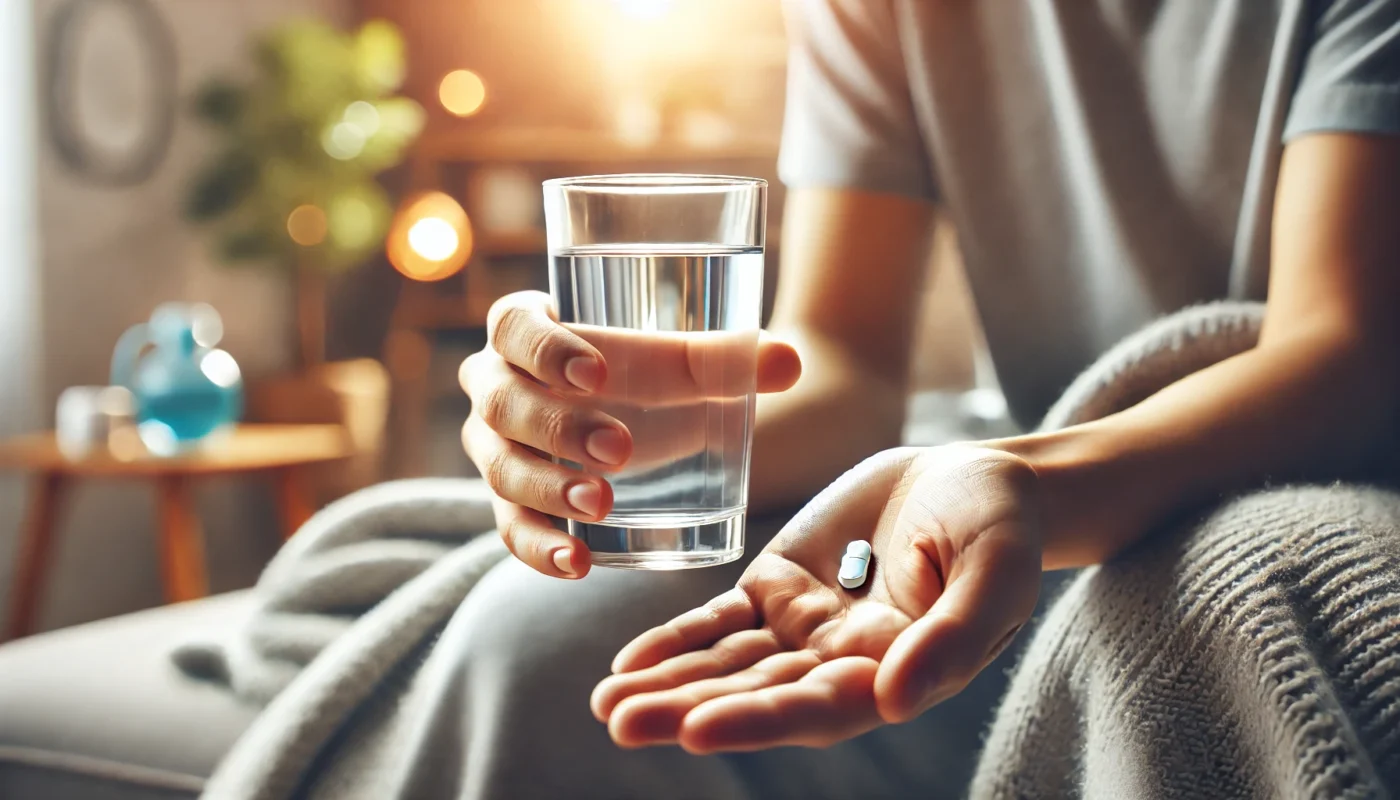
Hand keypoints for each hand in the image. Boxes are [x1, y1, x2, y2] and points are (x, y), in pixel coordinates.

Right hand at [459, 291, 801, 578]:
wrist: (634, 419)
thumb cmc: (644, 377)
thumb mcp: (679, 368)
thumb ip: (728, 361)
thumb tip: (788, 361)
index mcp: (524, 329)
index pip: (514, 327)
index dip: (545, 348)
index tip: (597, 372)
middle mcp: (495, 385)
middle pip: (504, 402)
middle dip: (558, 428)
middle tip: (619, 449)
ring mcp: (495, 448)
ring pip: (502, 469)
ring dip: (549, 489)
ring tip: (601, 504)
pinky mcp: (509, 502)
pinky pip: (511, 527)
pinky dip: (541, 547)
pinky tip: (578, 563)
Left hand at [591, 445, 1041, 751]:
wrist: (973, 475)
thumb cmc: (1000, 527)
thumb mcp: (995, 572)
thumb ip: (952, 636)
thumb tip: (895, 699)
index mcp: (893, 673)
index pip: (817, 708)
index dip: (757, 720)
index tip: (697, 729)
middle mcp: (838, 662)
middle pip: (754, 694)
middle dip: (687, 709)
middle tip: (620, 724)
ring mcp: (802, 626)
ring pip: (725, 662)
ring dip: (666, 683)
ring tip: (606, 705)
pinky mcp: (777, 586)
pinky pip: (719, 618)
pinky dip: (676, 639)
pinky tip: (628, 663)